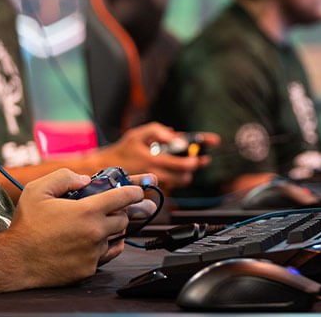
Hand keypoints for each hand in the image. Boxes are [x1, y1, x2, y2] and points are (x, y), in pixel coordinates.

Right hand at [3, 169, 147, 286]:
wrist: (15, 261)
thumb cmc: (26, 225)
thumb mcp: (38, 189)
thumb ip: (64, 177)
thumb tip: (85, 180)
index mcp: (87, 210)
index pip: (125, 197)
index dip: (135, 191)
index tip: (139, 191)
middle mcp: (96, 232)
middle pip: (124, 219)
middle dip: (120, 213)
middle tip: (109, 210)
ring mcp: (94, 253)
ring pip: (116, 239)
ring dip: (111, 231)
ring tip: (94, 226)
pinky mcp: (90, 269)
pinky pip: (106, 256)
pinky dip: (103, 248)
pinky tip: (91, 243)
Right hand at [97, 123, 220, 190]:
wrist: (106, 169)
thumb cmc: (122, 150)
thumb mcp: (138, 134)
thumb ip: (157, 131)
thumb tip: (174, 134)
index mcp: (155, 159)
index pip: (185, 157)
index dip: (201, 146)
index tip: (214, 141)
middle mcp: (158, 173)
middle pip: (186, 171)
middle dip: (195, 163)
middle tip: (198, 157)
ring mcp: (156, 183)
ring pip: (180, 180)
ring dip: (185, 171)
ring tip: (183, 164)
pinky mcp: (154, 189)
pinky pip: (171, 184)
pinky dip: (174, 176)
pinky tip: (169, 169)